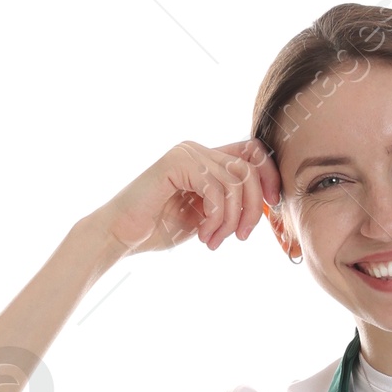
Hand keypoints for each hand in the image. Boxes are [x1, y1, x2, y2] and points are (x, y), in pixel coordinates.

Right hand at [102, 139, 279, 256]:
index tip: (271, 206)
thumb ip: (230, 204)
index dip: (270, 176)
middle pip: (249, 168)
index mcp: (207, 160)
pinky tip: (202, 234)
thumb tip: (266, 201)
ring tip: (213, 241)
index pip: (253, 153)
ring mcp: (187, 153)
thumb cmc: (158, 229)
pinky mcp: (177, 163)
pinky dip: (215, 217)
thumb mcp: (206, 217)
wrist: (121, 234)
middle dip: (251, 209)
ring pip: (235, 181)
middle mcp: (198, 150)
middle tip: (239, 237)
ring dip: (229, 220)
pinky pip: (215, 188)